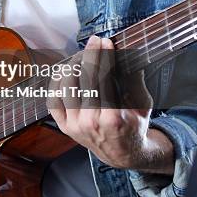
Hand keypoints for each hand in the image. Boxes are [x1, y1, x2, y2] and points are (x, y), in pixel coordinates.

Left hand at [48, 35, 160, 169]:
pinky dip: (57, 82)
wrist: (122, 154)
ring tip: (82, 55)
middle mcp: (90, 122)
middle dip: (90, 55)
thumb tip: (128, 51)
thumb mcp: (143, 104)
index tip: (106, 42)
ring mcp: (74, 125)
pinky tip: (65, 70)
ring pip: (66, 86)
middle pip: (84, 79)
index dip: (104, 56)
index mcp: (113, 118)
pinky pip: (53, 99)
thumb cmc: (134, 126)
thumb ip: (134, 79)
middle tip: (94, 41)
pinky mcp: (64, 127)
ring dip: (73, 65)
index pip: (103, 78)